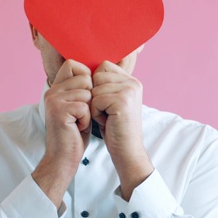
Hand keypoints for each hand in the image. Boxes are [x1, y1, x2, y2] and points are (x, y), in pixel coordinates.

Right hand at [33, 59, 91, 207]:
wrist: (63, 158)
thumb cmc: (75, 133)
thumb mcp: (79, 106)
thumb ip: (82, 89)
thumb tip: (98, 71)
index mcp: (56, 87)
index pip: (73, 64)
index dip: (87, 78)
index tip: (86, 98)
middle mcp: (52, 91)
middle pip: (85, 78)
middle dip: (91, 97)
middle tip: (81, 114)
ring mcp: (54, 100)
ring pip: (88, 93)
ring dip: (89, 111)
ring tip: (79, 122)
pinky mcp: (58, 111)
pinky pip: (85, 107)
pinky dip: (86, 120)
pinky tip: (77, 128)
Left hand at [91, 61, 153, 199]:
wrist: (127, 151)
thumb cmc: (115, 128)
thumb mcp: (111, 101)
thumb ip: (106, 84)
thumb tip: (84, 69)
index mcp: (131, 80)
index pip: (103, 66)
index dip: (96, 84)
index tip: (105, 102)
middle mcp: (133, 82)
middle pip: (97, 75)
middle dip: (95, 95)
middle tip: (106, 112)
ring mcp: (129, 91)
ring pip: (94, 89)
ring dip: (94, 105)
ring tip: (107, 117)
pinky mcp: (122, 101)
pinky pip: (95, 100)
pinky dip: (95, 113)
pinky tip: (107, 121)